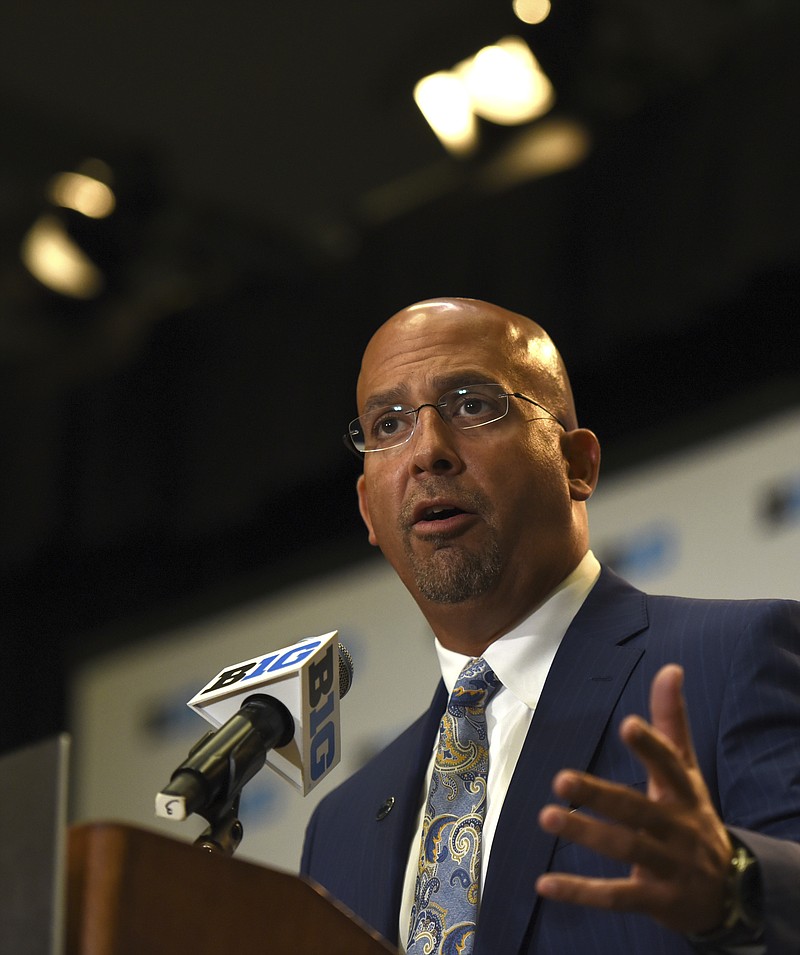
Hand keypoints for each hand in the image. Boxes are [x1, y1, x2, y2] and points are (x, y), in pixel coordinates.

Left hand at [536, 664, 732, 934]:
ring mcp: (669, 866)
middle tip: (560, 779)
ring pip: (625, 848)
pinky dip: (580, 892)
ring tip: (547, 816)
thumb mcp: (686, 772)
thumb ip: (672, 722)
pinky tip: (544, 884)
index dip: (650, 745)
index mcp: (684, 793)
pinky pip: (617, 896)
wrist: (728, 892)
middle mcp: (678, 827)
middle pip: (637, 809)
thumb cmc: (693, 817)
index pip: (669, 765)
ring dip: (586, 834)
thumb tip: (670, 667)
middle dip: (600, 795)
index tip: (628, 724)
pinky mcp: (656, 901)